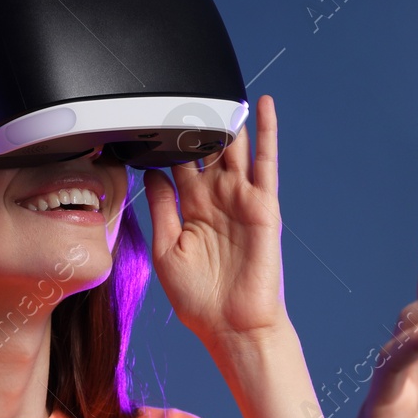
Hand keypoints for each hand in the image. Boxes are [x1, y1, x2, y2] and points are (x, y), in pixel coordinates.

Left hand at [143, 94, 285, 343]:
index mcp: (191, 211)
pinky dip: (267, 132)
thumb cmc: (200, 299)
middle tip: (183, 97)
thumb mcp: (165, 250)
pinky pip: (267, 162)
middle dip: (196, 125)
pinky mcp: (263, 204)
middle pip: (206, 152)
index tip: (150, 121)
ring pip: (234, 150)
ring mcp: (241, 200)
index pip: (178, 167)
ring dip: (228, 122)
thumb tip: (152, 173)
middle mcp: (216, 201)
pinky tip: (263, 106)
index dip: (166, 145)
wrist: (232, 327)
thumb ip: (161, 209)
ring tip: (217, 90)